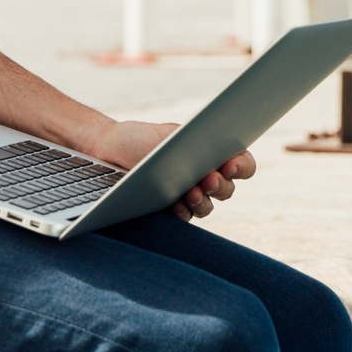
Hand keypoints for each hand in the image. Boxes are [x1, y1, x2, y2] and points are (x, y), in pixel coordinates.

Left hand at [81, 119, 255, 221]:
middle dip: (221, 185)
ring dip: (202, 201)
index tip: (231, 165)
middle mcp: (204, 176)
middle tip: (208, 179)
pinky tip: (177, 205)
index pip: (242, 165)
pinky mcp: (171, 211)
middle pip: (227, 189)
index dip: (242, 166)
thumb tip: (216, 158)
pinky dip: (183, 211)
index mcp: (211, 154)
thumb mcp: (169, 134)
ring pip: (207, 206)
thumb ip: (195, 144)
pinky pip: (185, 217)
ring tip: (189, 192)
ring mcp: (189, 195)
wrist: (108, 150)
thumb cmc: (141, 138)